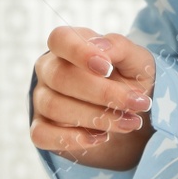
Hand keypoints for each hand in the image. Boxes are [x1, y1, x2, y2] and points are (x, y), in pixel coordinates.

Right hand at [30, 27, 155, 170]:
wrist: (130, 113)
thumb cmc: (131, 79)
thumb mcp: (136, 60)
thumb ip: (120, 47)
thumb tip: (101, 48)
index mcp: (69, 45)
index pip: (60, 39)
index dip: (80, 52)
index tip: (107, 68)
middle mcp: (49, 69)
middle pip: (60, 77)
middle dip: (102, 94)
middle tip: (137, 104)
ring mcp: (42, 99)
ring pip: (55, 107)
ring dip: (96, 118)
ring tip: (129, 123)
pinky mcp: (41, 128)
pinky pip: (41, 135)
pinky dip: (72, 139)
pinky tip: (100, 138)